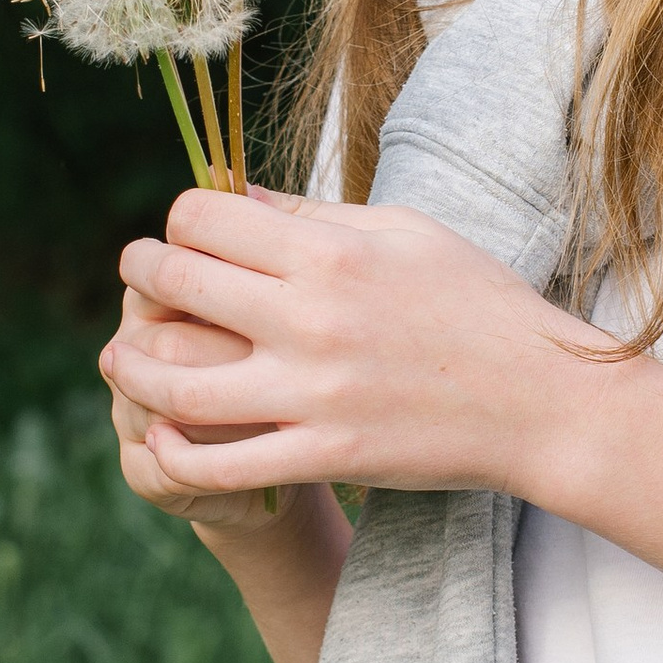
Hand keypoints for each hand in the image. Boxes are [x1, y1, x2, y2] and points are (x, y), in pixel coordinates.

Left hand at [98, 188, 633, 508]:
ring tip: (120, 357)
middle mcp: (311, 316)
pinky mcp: (325, 454)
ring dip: (130, 365)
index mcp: (330, 251)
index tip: (184, 231)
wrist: (542, 400)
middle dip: (141, 271)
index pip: (203, 217)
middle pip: (177, 281)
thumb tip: (240, 200)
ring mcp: (313, 391)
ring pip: (175, 380)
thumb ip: (316, 218)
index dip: (180, 218)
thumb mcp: (404, 232)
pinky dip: (175, 451)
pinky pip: (221, 462)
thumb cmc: (478, 304)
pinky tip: (162, 434)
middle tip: (138, 275)